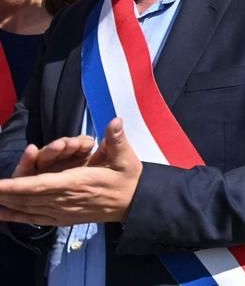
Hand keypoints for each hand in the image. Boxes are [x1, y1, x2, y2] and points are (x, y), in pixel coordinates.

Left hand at [0, 119, 141, 225]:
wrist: (136, 204)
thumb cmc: (129, 178)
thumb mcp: (126, 157)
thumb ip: (117, 140)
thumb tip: (115, 121)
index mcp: (78, 182)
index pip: (40, 185)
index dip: (16, 185)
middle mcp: (66, 199)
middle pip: (28, 198)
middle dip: (5, 194)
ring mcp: (64, 211)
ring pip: (29, 208)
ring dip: (8, 204)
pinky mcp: (65, 218)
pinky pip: (36, 218)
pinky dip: (18, 217)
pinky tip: (4, 215)